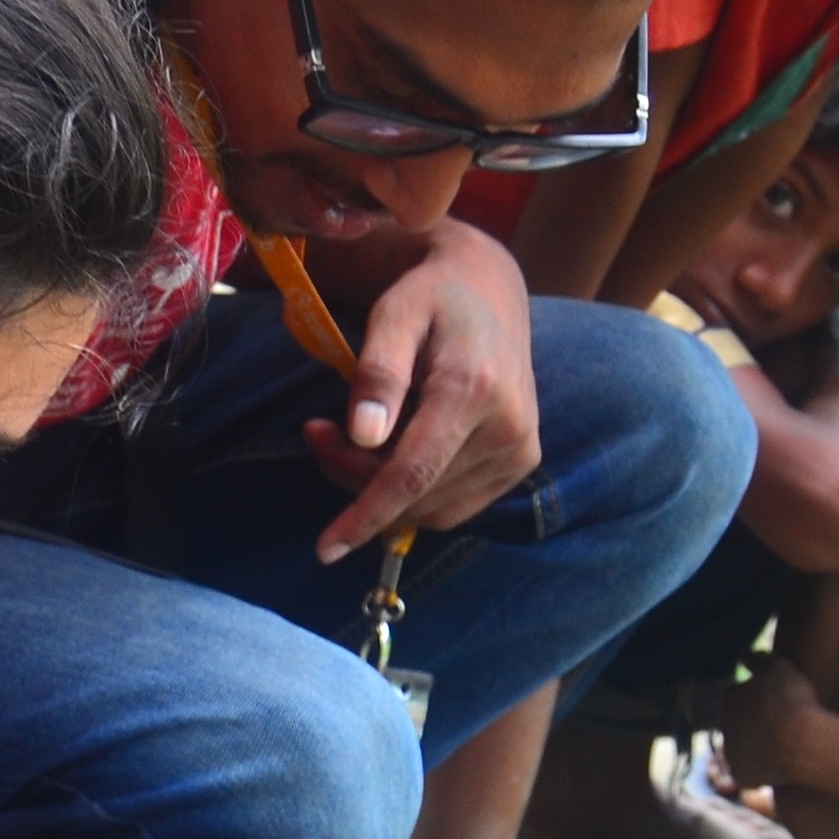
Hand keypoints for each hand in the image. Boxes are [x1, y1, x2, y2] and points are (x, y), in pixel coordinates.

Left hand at [304, 219, 539, 559]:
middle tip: (318, 431)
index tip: (325, 549)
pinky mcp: (520, 461)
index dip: (364, 515)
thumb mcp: (394, 315)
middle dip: (354, 478)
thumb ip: (378, 373)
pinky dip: (414, 491)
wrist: (490, 289)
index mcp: (473, 390)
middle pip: (413, 492)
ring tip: (358, 431)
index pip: (412, 474)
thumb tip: (363, 436)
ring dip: (382, 488)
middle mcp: (507, 428)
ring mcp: (519, 450)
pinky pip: (453, 504)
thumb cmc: (431, 298)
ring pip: (430, 506)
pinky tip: (398, 446)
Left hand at [712, 659, 824, 794]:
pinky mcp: (741, 775)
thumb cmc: (793, 702)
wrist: (802, 743)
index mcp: (730, 698)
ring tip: (782, 746)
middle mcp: (723, 726)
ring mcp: (731, 753)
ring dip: (756, 746)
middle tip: (779, 725)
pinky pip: (750, 771)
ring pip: (742, 748)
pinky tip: (780, 766)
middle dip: (753, 723)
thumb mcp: (780, 669)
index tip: (774, 703)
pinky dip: (761, 769)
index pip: (738, 695)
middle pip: (737, 723)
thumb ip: (760, 661)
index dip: (757, 699)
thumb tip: (745, 657)